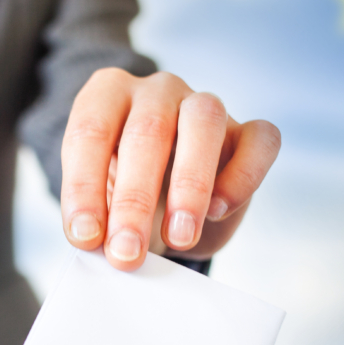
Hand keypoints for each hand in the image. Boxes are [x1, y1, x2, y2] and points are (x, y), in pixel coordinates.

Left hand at [60, 69, 280, 270]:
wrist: (163, 203)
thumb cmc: (123, 196)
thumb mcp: (100, 204)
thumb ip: (97, 217)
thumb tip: (97, 243)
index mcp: (107, 96)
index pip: (90, 132)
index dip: (84, 187)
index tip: (85, 237)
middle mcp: (155, 91)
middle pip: (147, 131)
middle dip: (135, 201)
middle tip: (127, 253)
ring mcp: (203, 105)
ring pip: (204, 122)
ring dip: (190, 185)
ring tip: (178, 237)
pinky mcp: (247, 132)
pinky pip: (259, 141)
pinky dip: (242, 177)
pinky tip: (219, 211)